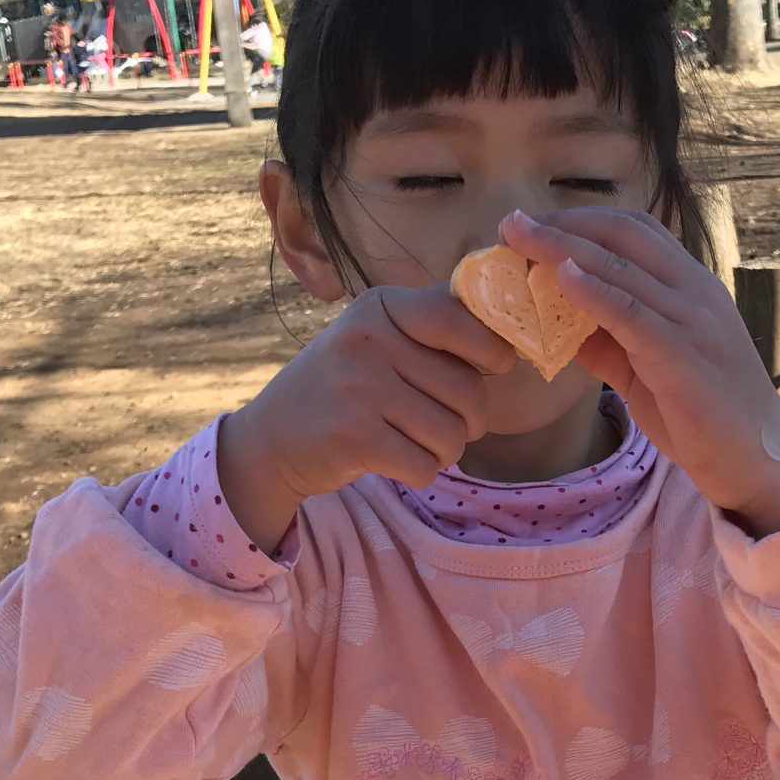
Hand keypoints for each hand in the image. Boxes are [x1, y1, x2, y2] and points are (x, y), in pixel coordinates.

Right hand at [218, 286, 514, 551]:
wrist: (272, 439)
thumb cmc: (344, 388)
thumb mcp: (377, 338)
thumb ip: (432, 323)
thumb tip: (507, 321)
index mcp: (380, 308)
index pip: (459, 319)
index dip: (492, 349)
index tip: (495, 367)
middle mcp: (368, 340)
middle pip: (467, 389)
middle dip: (469, 419)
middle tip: (443, 424)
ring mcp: (359, 387)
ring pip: (451, 434)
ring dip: (445, 451)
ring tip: (416, 443)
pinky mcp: (354, 437)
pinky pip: (425, 465)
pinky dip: (420, 472)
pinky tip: (394, 461)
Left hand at [500, 207, 779, 536]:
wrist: (756, 461)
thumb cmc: (704, 417)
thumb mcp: (649, 369)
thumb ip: (610, 341)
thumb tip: (555, 323)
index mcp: (692, 288)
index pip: (636, 231)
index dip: (583, 220)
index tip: (535, 224)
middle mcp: (696, 292)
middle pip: (625, 234)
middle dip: (565, 223)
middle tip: (512, 223)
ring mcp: (694, 320)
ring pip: (623, 267)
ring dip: (564, 248)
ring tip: (519, 239)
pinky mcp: (685, 356)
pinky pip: (634, 313)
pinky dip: (596, 292)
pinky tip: (562, 278)